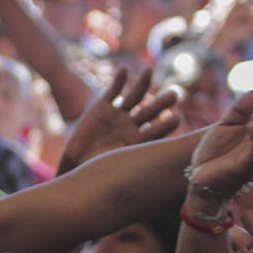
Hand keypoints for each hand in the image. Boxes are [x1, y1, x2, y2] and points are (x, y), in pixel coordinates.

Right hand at [58, 67, 180, 173]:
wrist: (75, 165)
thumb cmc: (96, 172)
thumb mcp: (117, 167)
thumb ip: (133, 163)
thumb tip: (153, 183)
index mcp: (140, 142)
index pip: (158, 131)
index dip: (167, 125)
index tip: (177, 119)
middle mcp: (132, 126)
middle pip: (150, 111)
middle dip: (161, 103)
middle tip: (174, 95)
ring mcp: (118, 116)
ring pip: (135, 97)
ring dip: (143, 84)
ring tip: (150, 71)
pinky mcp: (102, 108)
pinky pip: (113, 91)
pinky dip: (118, 81)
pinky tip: (124, 70)